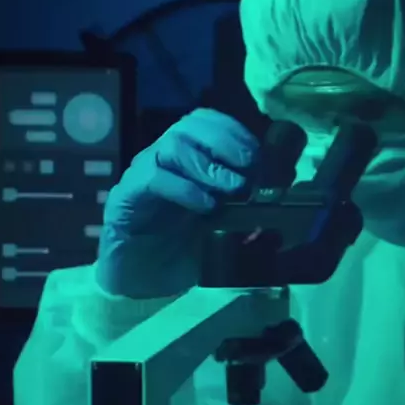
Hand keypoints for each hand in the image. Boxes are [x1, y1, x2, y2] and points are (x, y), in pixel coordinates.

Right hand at [97, 108, 261, 298]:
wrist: (138, 282)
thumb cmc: (180, 250)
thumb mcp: (223, 230)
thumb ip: (247, 215)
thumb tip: (279, 204)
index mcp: (184, 159)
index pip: (205, 122)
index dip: (234, 131)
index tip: (257, 155)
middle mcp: (162, 159)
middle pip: (189, 125)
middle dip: (225, 142)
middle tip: (249, 169)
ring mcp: (141, 174)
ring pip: (172, 145)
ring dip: (208, 164)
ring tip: (231, 189)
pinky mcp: (126, 197)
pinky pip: (153, 178)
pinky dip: (185, 188)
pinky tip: (205, 207)